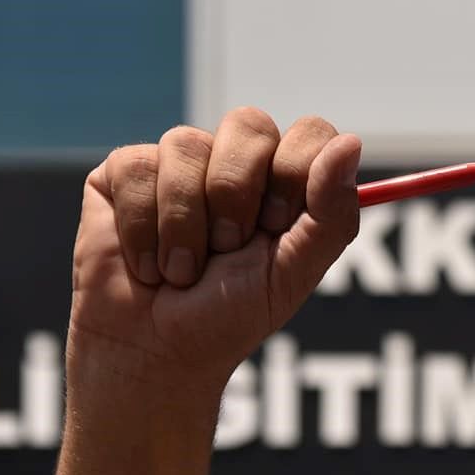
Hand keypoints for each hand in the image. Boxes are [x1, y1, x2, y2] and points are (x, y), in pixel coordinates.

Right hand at [70, 107, 360, 387]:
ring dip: (183, 224)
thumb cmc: (227, 315)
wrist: (153, 351)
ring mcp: (177, 163)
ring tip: (180, 269)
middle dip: (234, 197)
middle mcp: (232, 161)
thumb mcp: (292, 274)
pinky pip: (136, 167)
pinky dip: (142, 228)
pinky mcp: (124, 173)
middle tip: (227, 248)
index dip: (292, 175)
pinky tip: (145, 262)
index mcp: (282, 180)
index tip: (275, 226)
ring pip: (184, 143)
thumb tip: (349, 144)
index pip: (309, 133)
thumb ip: (331, 214)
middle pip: (248, 123)